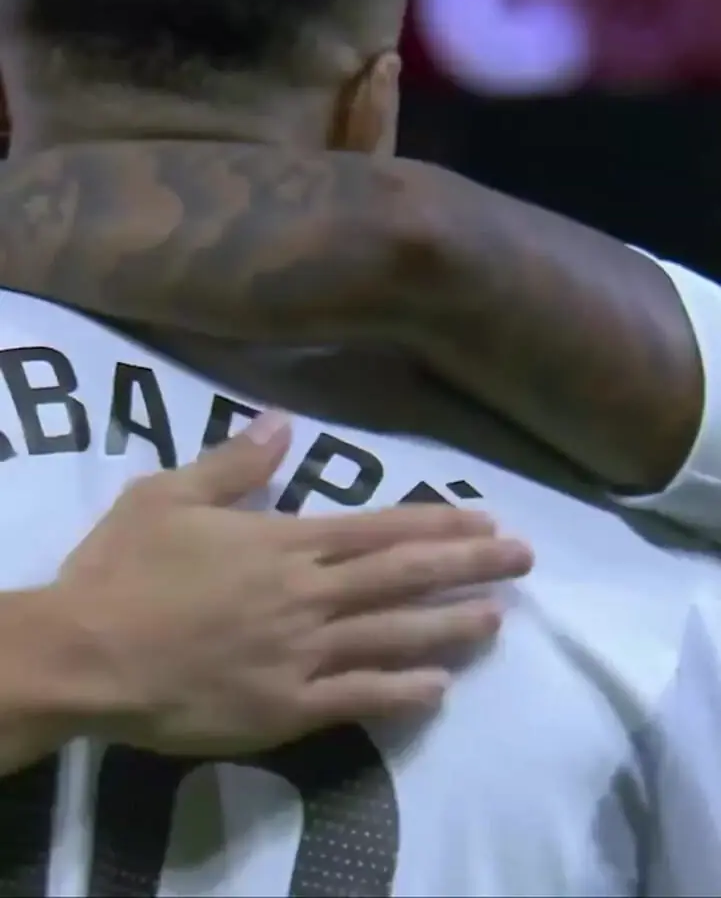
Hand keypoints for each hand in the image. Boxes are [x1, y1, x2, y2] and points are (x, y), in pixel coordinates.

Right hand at [55, 411, 531, 755]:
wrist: (87, 654)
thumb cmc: (124, 570)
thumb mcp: (167, 495)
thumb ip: (233, 463)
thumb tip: (283, 421)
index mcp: (285, 542)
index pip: (379, 530)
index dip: (437, 525)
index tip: (485, 521)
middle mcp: (308, 594)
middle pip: (403, 577)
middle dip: (469, 565)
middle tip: (524, 558)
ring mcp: (302, 654)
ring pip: (393, 636)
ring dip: (450, 626)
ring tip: (498, 617)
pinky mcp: (285, 708)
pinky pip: (356, 698)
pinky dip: (401, 692)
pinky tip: (439, 690)